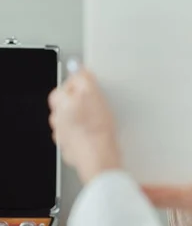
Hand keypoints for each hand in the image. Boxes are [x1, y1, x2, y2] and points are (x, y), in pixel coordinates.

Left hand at [48, 68, 120, 183]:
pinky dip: (86, 134)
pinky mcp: (72, 149)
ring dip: (82, 118)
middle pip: (66, 104)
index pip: (64, 86)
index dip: (79, 84)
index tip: (91, 85)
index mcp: (60, 104)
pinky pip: (78, 136)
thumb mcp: (92, 92)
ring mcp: (63, 135)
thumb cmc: (96, 129)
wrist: (100, 157)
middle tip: (96, 103)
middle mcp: (58, 120)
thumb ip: (83, 77)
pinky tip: (98, 132)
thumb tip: (77, 68)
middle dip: (80, 102)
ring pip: (72, 121)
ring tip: (99, 119)